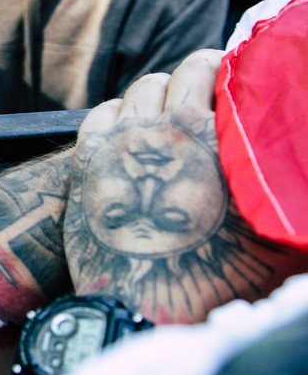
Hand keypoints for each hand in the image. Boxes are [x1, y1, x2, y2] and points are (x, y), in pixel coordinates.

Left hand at [64, 49, 307, 321]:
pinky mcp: (87, 161)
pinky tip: (127, 129)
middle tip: (204, 96)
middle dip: (195, 77)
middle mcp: (166, 126)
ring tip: (168, 114)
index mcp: (213, 133)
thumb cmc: (216, 275)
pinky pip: (99, 114)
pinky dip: (117, 112)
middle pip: (179, 74)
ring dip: (157, 94)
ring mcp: (121, 141)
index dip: (228, 71)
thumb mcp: (274, 231)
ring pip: (139, 90)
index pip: (218, 72)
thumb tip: (291, 177)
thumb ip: (284, 189)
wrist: (143, 303)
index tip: (235, 79)